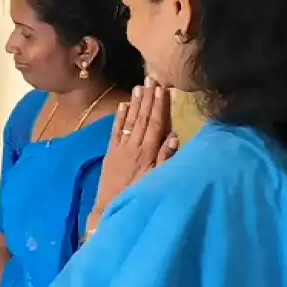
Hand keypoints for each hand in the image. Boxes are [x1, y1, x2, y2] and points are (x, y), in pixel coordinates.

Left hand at [87, 78, 178, 235]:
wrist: (110, 207)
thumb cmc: (138, 196)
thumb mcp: (156, 179)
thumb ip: (165, 158)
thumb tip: (175, 135)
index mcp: (147, 152)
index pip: (155, 124)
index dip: (159, 106)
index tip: (163, 89)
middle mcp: (134, 146)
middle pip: (143, 118)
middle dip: (148, 98)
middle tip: (152, 79)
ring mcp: (120, 148)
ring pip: (130, 121)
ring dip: (135, 103)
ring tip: (139, 87)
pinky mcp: (110, 152)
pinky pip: (115, 130)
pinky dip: (120, 117)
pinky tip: (123, 105)